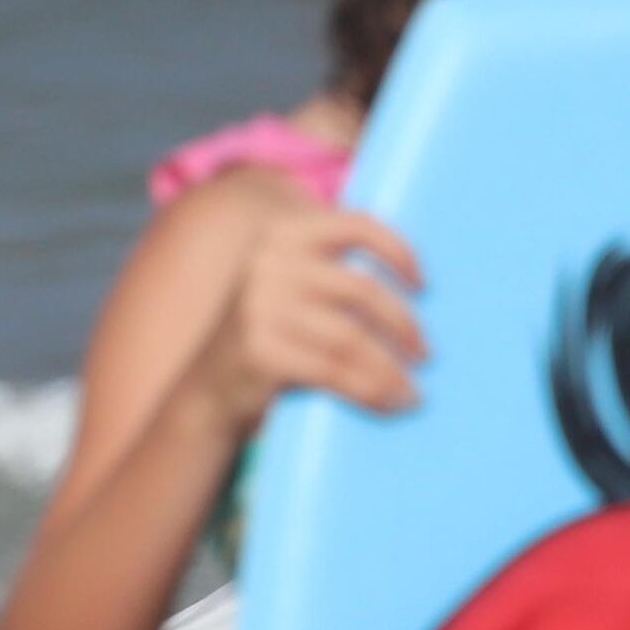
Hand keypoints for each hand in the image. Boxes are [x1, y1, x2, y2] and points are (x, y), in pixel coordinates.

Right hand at [194, 181, 426, 428]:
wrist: (204, 389)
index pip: (357, 226)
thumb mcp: (288, 284)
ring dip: (392, 368)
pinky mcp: (259, 350)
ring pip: (352, 337)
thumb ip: (330, 268)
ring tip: (411, 390)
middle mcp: (267, 263)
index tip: (424, 287)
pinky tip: (390, 402)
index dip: (399, 252)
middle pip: (362, 291)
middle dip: (404, 325)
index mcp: (281, 234)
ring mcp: (259, 306)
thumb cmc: (267, 336)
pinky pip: (333, 371)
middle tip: (425, 354)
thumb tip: (416, 282)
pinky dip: (371, 390)